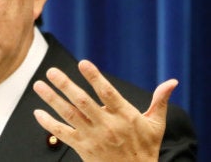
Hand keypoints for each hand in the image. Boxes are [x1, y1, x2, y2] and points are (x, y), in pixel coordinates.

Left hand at [32, 60, 176, 161]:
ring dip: (51, 99)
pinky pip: (62, 134)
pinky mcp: (82, 147)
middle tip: (51, 71)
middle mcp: (106, 125)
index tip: (83, 63)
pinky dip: (48, 123)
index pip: (107, 93)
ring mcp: (92, 137)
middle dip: (65, 85)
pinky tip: (38, 112)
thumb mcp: (155, 125)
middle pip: (82, 102)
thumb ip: (159, 101)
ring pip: (68, 115)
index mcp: (124, 115)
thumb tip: (172, 82)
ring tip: (38, 85)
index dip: (95, 77)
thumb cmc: (145, 148)